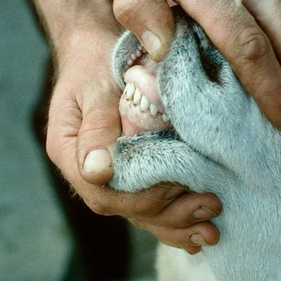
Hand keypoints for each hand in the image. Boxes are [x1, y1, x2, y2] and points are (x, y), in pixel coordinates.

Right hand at [46, 26, 221, 253]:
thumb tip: (98, 172)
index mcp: (70, 152)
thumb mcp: (93, 88)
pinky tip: (199, 229)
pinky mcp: (131, 172)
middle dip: (169, 214)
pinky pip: (151, 203)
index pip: (103, 190)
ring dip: (177, 224)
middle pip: (126, 207)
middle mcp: (88, 171)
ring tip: (211, 230)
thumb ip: (95, 128)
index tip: (180, 184)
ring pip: (141, 212)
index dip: (144, 196)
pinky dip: (175, 217)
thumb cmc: (95, 63)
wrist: (100, 49)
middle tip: (210, 207)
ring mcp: (110, 175)